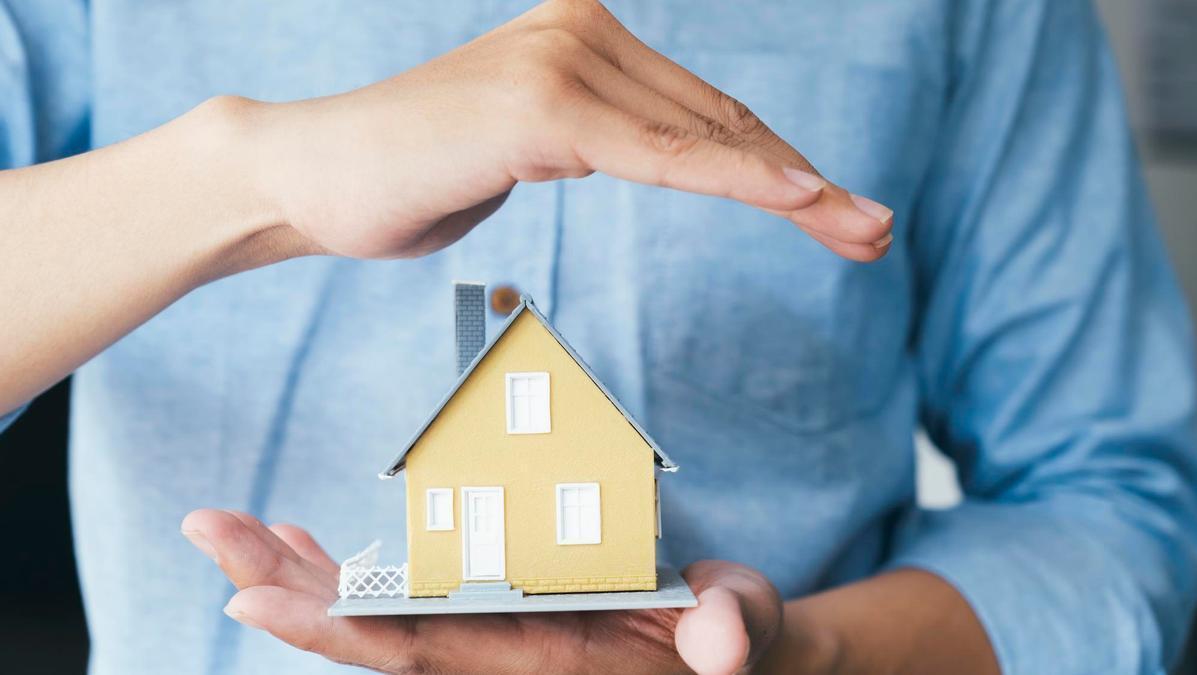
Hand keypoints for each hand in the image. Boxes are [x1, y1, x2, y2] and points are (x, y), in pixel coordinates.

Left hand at [181, 509, 792, 673]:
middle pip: (368, 628)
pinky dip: (348, 566)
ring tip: (234, 531)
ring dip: (300, 571)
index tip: (252, 602)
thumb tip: (716, 639)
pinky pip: (403, 591)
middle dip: (285, 588)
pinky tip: (303, 542)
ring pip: (374, 606)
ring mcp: (486, 629)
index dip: (334, 627)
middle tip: (210, 534)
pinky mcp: (493, 604)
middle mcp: (491, 650)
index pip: (416, 651)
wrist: (721, 648)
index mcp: (531, 659)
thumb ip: (725, 628)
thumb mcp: (734, 626)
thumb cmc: (722, 637)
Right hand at [235, 0, 892, 261]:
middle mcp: (582, 32)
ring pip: (702, 136)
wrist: (311, 175)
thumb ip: (595, 139)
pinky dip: (733, 175)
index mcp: (584, 40)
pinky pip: (655, 152)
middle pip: (719, 122)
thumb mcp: (526, 154)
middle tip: (877, 231)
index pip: (702, 114)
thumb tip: (653, 151)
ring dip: (795, 188)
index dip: (777, 166)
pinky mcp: (539, 105)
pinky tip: (798, 197)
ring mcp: (561, 61)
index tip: (838, 213)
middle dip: (805, 185)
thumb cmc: (412, 175)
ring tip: (863, 230)